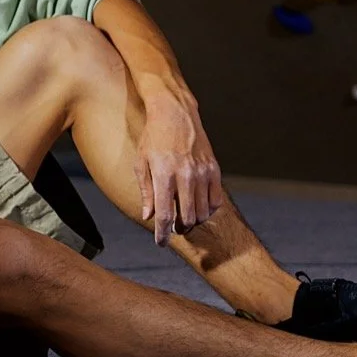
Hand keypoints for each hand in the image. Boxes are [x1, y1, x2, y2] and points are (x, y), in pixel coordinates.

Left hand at [133, 76, 222, 245]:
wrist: (175, 113)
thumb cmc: (153, 138)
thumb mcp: (141, 163)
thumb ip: (146, 192)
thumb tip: (149, 216)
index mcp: (164, 174)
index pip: (165, 214)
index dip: (162, 233)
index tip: (160, 243)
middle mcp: (185, 175)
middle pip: (187, 217)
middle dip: (179, 228)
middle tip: (173, 229)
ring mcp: (203, 172)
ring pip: (203, 212)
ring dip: (193, 221)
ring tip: (184, 218)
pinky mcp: (214, 169)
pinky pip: (216, 200)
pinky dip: (208, 209)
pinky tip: (198, 207)